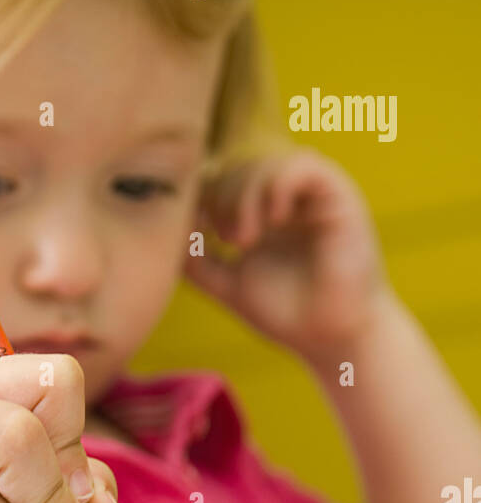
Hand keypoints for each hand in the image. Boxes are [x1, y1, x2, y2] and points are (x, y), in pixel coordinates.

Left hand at [186, 148, 389, 358]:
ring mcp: (312, 195)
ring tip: (244, 239)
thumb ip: (197, 260)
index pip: (222, 180)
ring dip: (245, 195)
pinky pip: (304, 166)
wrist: (332, 339)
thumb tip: (163, 235)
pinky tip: (272, 219)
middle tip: (227, 241)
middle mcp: (287, 198)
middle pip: (239, 168)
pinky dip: (278, 185)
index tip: (198, 231)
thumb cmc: (286, 314)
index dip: (203, 196)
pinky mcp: (338, 196)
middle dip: (223, 199)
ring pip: (266, 163)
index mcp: (261, 214)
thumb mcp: (228, 283)